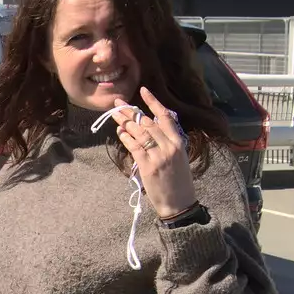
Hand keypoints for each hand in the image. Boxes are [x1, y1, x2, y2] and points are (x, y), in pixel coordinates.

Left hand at [111, 87, 197, 219]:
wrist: (179, 203)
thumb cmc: (179, 182)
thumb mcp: (179, 158)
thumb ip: (167, 142)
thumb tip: (150, 129)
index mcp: (179, 142)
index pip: (165, 116)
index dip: (153, 102)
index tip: (143, 90)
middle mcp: (169, 146)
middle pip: (147, 122)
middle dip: (131, 111)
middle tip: (117, 103)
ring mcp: (159, 155)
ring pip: (139, 132)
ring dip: (125, 121)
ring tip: (115, 114)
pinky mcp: (148, 166)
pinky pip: (134, 147)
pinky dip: (126, 138)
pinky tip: (120, 132)